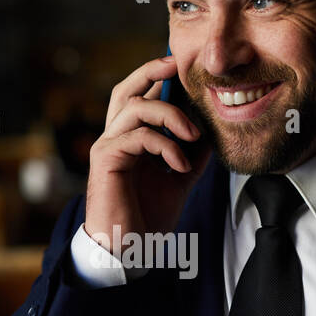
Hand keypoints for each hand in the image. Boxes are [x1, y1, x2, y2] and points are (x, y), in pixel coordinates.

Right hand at [84, 55, 211, 253]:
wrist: (128, 250)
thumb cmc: (146, 217)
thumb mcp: (178, 181)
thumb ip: (190, 155)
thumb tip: (210, 133)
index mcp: (130, 139)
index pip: (141, 97)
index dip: (159, 78)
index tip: (184, 68)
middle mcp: (115, 137)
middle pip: (126, 89)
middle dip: (151, 71)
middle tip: (176, 65)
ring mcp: (107, 146)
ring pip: (135, 107)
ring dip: (170, 115)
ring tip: (194, 136)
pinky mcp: (106, 159)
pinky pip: (138, 136)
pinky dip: (166, 146)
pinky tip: (180, 165)